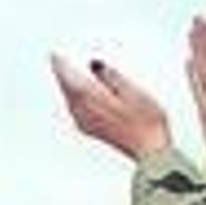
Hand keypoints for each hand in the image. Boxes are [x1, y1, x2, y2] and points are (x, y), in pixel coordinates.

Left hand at [50, 53, 171, 161]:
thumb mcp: (131, 90)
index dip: (60, 62)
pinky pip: (76, 108)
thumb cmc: (145, 122)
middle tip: (60, 59)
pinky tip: (84, 94)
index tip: (55, 53)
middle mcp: (81, 111)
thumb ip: (110, 75)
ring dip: (69, 85)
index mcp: (89, 97)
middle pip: (66, 87)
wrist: (150, 151)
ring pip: (70, 98)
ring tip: (70, 72)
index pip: (66, 75)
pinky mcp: (90, 130)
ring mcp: (84, 122)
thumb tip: (95, 65)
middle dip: (64, 73)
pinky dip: (76, 97)